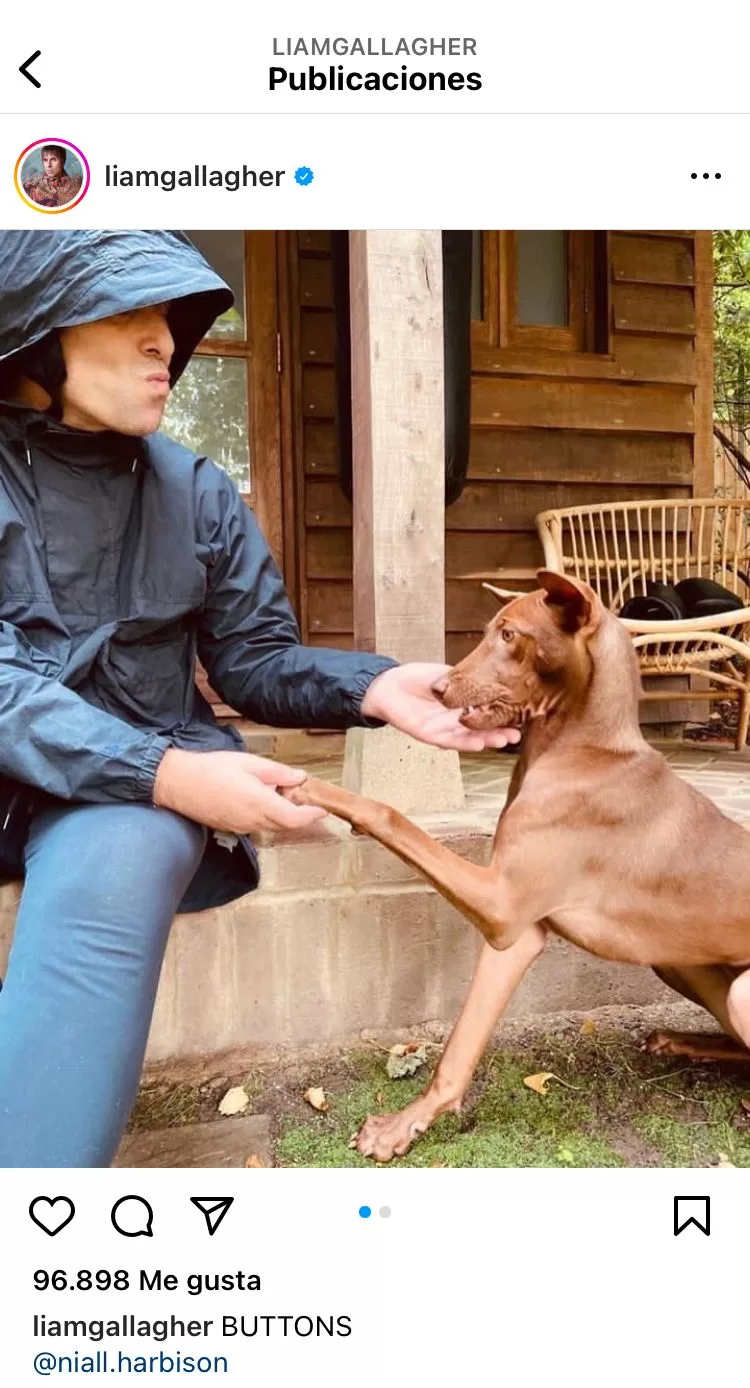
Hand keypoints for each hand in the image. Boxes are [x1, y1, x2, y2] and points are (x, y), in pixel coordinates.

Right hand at [152, 749, 326, 833]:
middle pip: (285, 824)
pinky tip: (260, 798)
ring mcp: (241, 826)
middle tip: (304, 797)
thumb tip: (299, 778)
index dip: (311, 816)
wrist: (177, 783)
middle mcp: (252, 820)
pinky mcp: (231, 827)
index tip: (321, 809)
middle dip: (299, 814)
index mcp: (259, 803)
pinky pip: (255, 824)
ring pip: (271, 825)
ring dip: (281, 814)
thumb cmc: (211, 769)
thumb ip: (277, 773)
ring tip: (280, 793)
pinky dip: (265, 815)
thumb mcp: (248, 763)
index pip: (294, 818)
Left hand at [360, 663, 521, 752]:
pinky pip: (448, 741)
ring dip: (485, 741)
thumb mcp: (449, 675)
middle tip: (516, 735)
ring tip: (502, 741)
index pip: (486, 714)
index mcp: (462, 706)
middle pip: (480, 730)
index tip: (520, 717)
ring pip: (467, 739)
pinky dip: (463, 742)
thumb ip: (468, 680)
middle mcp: (455, 721)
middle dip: (499, 733)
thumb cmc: (417, 678)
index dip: (502, 717)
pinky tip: (478, 743)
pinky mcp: (428, 735)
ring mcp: (442, 730)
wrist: (388, 683)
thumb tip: (492, 676)